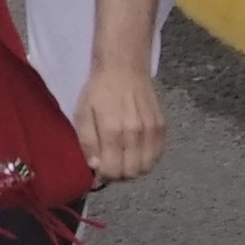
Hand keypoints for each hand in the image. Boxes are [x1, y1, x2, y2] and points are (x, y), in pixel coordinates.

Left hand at [79, 62, 166, 182]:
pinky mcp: (162, 126)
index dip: (104, 175)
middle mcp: (135, 134)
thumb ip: (87, 141)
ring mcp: (152, 131)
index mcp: (113, 131)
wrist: (124, 68)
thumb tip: (95, 167)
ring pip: (146, 167)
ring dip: (133, 168)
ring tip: (123, 158)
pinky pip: (158, 155)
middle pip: (131, 173)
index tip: (98, 170)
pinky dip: (147, 159)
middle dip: (118, 174)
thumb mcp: (82, 113)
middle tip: (110, 164)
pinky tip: (136, 151)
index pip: (113, 171)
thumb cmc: (99, 90)